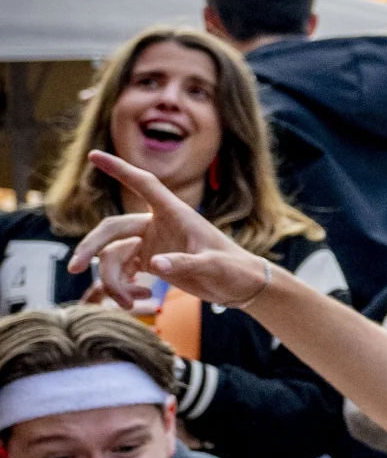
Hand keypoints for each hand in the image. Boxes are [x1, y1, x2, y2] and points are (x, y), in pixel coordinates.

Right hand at [71, 152, 275, 308]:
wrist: (242, 286)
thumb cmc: (234, 270)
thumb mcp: (214, 267)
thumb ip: (187, 264)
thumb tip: (155, 265)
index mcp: (176, 214)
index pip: (144, 184)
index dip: (120, 169)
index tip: (94, 155)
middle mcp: (158, 225)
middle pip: (113, 228)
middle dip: (91, 246)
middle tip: (73, 267)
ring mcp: (151, 243)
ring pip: (113, 255)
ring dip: (113, 280)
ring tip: (129, 303)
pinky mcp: (149, 261)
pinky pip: (121, 270)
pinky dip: (121, 287)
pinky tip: (136, 299)